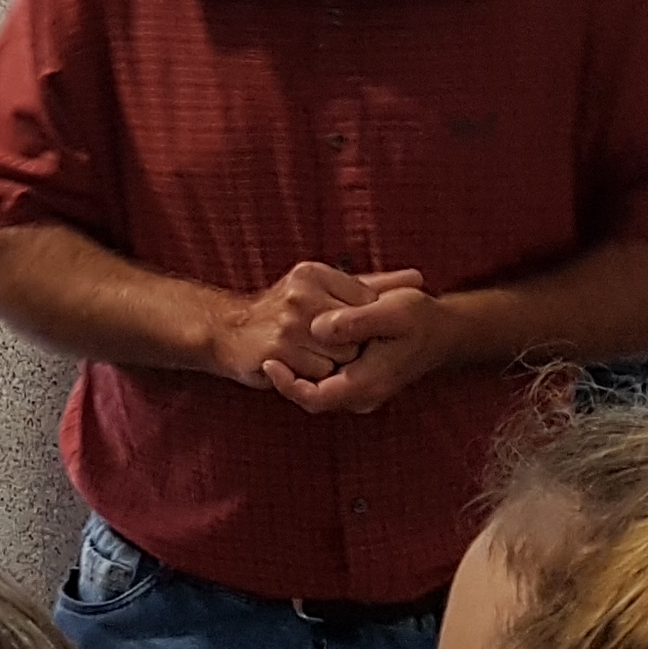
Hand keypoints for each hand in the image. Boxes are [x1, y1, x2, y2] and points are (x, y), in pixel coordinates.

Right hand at [214, 262, 415, 387]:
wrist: (226, 330)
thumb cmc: (283, 311)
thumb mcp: (323, 288)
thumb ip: (374, 285)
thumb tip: (420, 278)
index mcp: (314, 273)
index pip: (366, 304)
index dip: (364, 325)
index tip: (350, 331)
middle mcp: (301, 294)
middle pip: (357, 333)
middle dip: (350, 346)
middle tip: (327, 345)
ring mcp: (287, 323)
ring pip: (341, 356)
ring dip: (332, 363)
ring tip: (311, 354)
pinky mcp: (276, 351)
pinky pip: (319, 373)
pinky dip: (314, 375)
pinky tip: (297, 364)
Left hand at [270, 279, 463, 414]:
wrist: (445, 330)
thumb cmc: (421, 318)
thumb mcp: (393, 311)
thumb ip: (356, 321)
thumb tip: (318, 328)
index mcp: (368, 383)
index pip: (313, 398)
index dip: (286, 384)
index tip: (268, 360)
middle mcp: (362, 395)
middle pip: (310, 395)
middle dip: (288, 373)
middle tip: (268, 347)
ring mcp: (361, 391)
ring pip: (316, 387)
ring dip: (298, 368)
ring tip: (280, 342)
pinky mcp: (359, 381)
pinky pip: (326, 380)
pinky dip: (312, 363)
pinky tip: (303, 340)